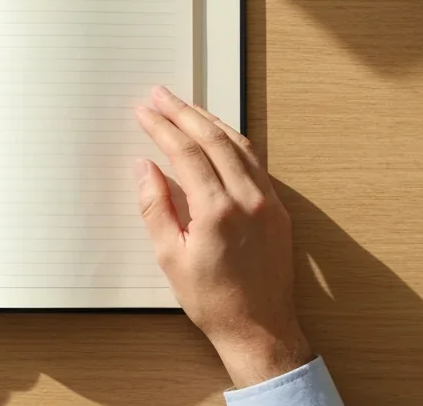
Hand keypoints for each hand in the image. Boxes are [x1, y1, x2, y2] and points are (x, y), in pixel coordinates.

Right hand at [134, 86, 311, 388]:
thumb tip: (145, 168)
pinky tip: (218, 135)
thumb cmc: (213, 300)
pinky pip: (255, 162)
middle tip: (160, 95)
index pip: (186, 153)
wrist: (260, 328)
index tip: (144, 111)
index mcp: (218, 210)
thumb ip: (155, 206)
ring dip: (209, 120)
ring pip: (238, 145)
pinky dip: (232, 141)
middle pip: (213, 139)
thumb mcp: (169, 257)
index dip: (162, 127)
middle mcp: (248, 198)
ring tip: (186, 106)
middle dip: (183, 112)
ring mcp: (268, 201)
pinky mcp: (278, 208)